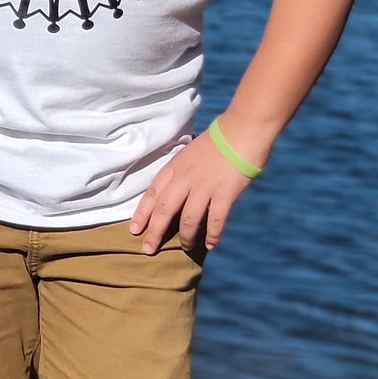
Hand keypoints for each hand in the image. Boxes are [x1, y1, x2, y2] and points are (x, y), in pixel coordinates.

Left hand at [129, 129, 258, 255]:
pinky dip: (211, 235)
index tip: (134, 230)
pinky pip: (215, 220)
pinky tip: (210, 245)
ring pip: (187, 220)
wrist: (243, 129)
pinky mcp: (224, 194)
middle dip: (154, 233)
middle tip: (148, 250)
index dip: (142, 214)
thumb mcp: (190, 152)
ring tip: (185, 248)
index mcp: (174, 167)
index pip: (151, 194)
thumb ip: (182, 171)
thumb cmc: (218, 139)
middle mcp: (185, 179)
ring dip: (185, 237)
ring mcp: (205, 187)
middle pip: (164, 211)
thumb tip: (175, 190)